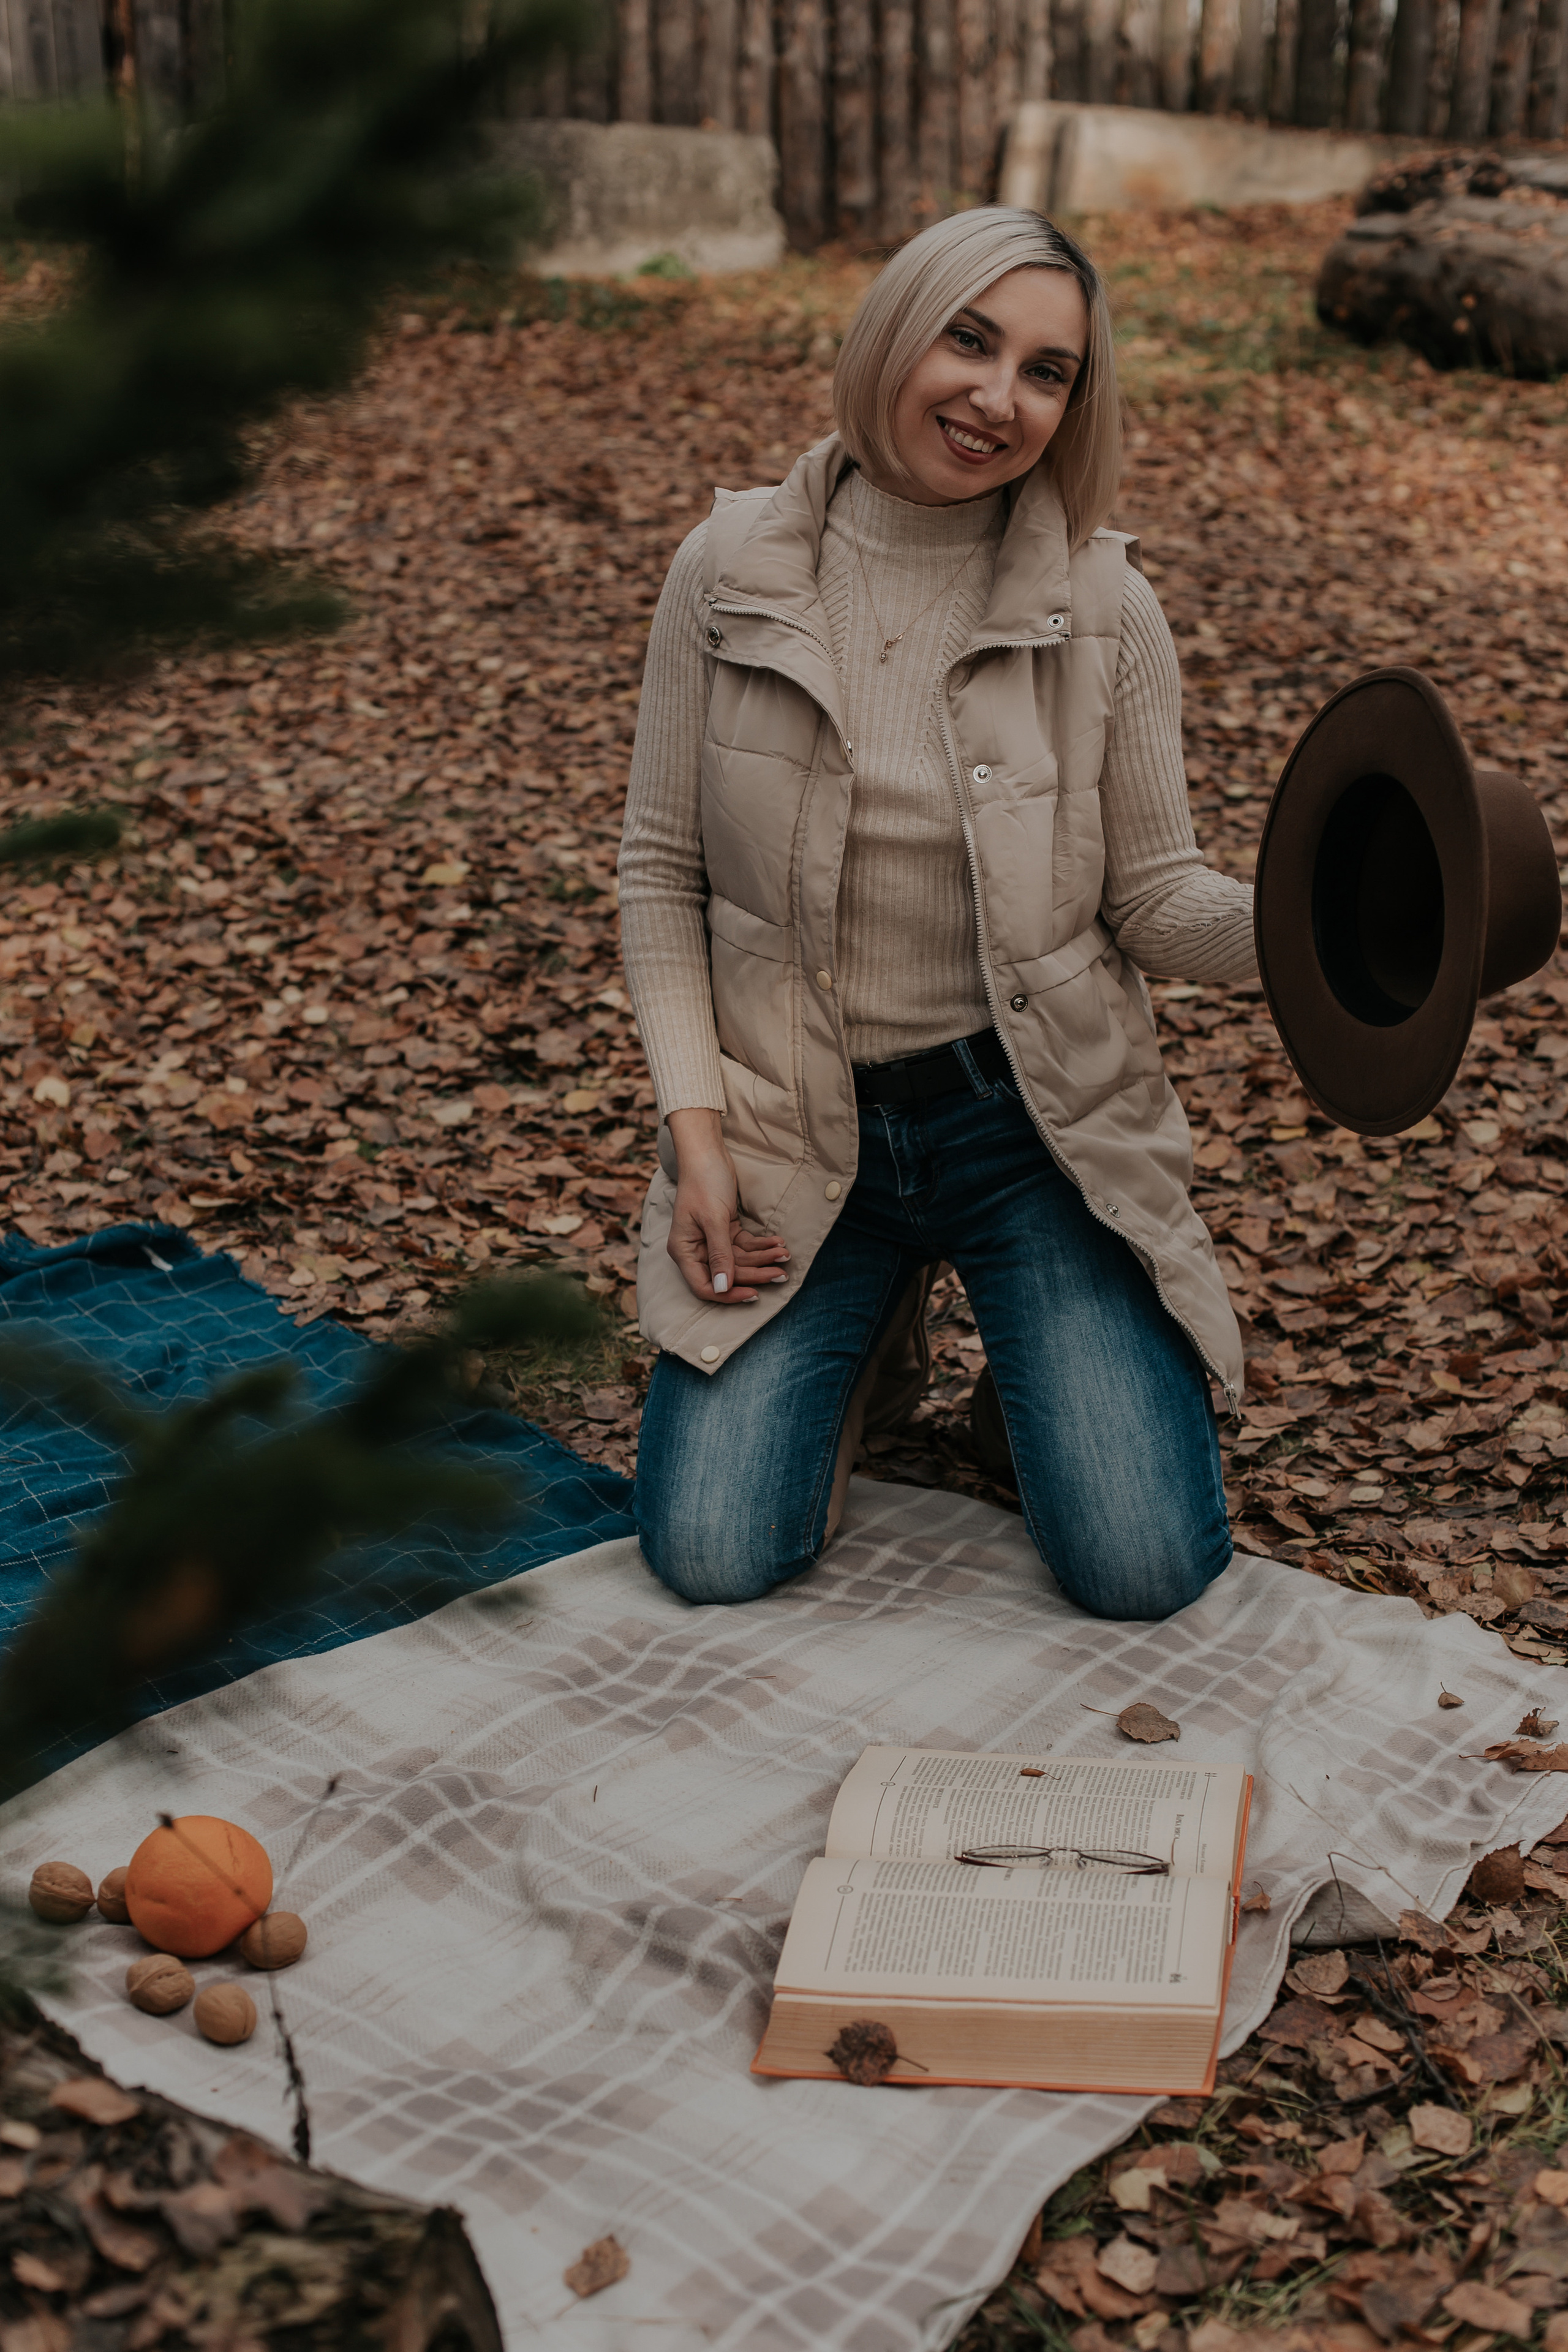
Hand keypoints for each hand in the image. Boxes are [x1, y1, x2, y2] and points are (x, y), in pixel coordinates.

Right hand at [666, 1108, 789, 1305]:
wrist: (707, 1153)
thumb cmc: (704, 1183)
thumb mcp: (714, 1220)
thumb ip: (720, 1255)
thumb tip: (723, 1288)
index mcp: (684, 1251)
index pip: (705, 1286)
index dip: (729, 1294)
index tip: (754, 1293)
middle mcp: (696, 1250)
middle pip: (727, 1274)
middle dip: (755, 1273)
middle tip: (781, 1273)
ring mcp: (711, 1241)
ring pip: (740, 1260)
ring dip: (763, 1257)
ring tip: (785, 1253)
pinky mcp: (725, 1230)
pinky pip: (744, 1245)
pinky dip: (761, 1244)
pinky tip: (778, 1242)